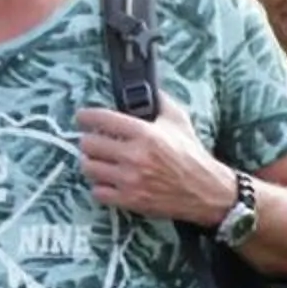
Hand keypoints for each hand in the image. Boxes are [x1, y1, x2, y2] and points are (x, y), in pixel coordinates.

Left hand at [72, 96, 227, 223]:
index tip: (81, 117)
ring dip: (90, 163)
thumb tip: (148, 87)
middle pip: (89, 144)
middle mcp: (134, 156)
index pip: (102, 119)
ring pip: (89, 168)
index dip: (86, 116)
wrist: (205, 190)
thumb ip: (161, 101)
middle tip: (91, 141)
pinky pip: (98, 192)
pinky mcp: (130, 200)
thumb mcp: (179, 120)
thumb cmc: (191, 155)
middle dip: (87, 141)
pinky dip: (99, 186)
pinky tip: (107, 181)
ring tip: (97, 161)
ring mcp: (130, 180)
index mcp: (145, 133)